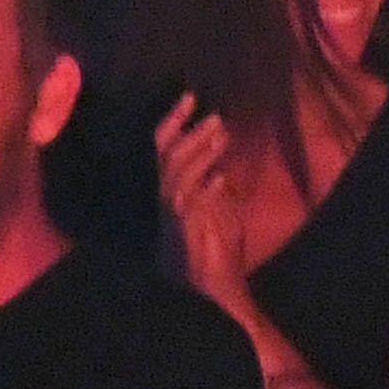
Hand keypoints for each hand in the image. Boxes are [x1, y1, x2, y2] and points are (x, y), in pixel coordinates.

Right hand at [154, 92, 245, 303]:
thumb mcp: (220, 213)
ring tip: (221, 133)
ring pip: (178, 174)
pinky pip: (192, 204)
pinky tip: (222, 178)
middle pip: (167, 156)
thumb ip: (219, 192)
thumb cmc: (216, 253)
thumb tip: (224, 169)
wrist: (212, 291)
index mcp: (172, 193)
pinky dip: (206, 188)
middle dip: (189, 132)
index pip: (165, 149)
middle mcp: (167, 200)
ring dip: (200, 152)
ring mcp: (174, 215)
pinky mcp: (185, 231)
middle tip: (214, 115)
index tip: (190, 97)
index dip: (174, 121)